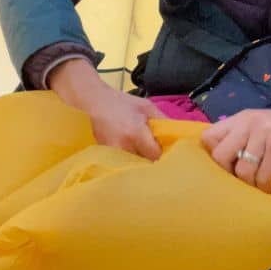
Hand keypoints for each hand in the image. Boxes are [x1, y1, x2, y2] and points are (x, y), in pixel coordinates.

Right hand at [47, 59, 165, 159]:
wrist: (92, 101)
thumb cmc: (120, 102)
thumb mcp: (146, 106)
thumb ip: (163, 120)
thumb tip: (178, 134)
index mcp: (135, 133)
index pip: (156, 155)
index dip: (164, 155)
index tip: (169, 153)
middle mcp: (123, 147)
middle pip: (145, 165)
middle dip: (154, 162)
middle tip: (160, 156)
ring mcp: (112, 154)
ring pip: (133, 167)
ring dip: (141, 164)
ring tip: (146, 156)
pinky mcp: (105, 157)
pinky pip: (123, 165)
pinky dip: (129, 163)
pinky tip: (132, 155)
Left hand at [200, 106, 270, 192]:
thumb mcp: (261, 124)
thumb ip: (241, 135)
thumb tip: (219, 163)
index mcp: (242, 118)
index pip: (209, 137)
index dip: (212, 156)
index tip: (223, 168)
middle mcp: (250, 123)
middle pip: (220, 157)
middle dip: (228, 175)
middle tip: (241, 182)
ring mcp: (265, 135)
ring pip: (242, 171)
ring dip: (251, 185)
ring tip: (260, 186)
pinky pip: (263, 177)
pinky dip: (267, 187)